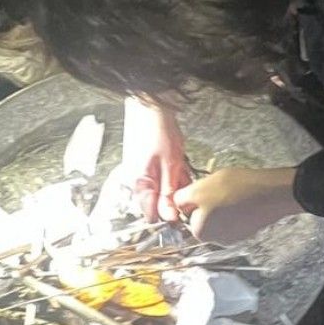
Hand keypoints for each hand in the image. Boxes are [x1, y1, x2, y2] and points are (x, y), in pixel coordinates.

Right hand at [119, 96, 193, 221]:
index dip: (170, 215)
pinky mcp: (149, 164)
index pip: (152, 215)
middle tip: (186, 182)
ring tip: (182, 168)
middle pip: (158, 202)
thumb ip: (169, 193)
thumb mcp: (170, 166)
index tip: (185, 210)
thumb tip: (169, 219)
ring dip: (176, 185)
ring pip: (163, 190)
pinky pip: (163, 178)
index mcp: (140, 185)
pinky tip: (180, 164)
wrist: (151, 105)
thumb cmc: (158, 132)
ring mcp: (143, 171)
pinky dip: (174, 175)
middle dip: (175, 198)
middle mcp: (138, 181)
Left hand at [178, 165, 302, 244]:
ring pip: (218, 216)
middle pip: (202, 216)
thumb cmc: (232, 190)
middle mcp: (216, 240)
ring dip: (220, 204)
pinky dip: (235, 208)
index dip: (192, 198)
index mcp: (200, 233)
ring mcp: (234, 237)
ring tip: (230, 192)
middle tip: (216, 188)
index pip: (186, 214)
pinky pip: (233, 217)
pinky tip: (241, 198)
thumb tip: (175, 204)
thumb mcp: (197, 189)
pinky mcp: (247, 230)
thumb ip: (180, 199)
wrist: (271, 193)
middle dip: (206, 202)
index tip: (202, 189)